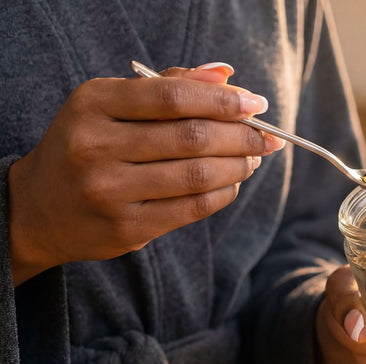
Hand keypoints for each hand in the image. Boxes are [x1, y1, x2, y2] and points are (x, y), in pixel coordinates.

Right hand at [8, 62, 284, 284]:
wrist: (41, 208)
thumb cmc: (88, 147)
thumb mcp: (111, 106)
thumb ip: (167, 88)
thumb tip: (227, 75)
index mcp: (94, 104)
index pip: (173, 97)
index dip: (223, 101)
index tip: (257, 105)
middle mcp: (98, 146)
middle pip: (192, 138)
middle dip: (241, 136)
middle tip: (267, 137)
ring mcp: (111, 191)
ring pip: (197, 176)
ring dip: (238, 166)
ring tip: (252, 159)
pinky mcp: (127, 228)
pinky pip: (192, 209)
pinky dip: (223, 193)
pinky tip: (233, 183)